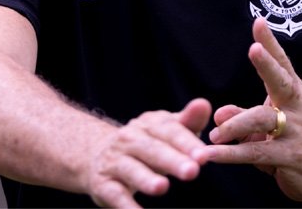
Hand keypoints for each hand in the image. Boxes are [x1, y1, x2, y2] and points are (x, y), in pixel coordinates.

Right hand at [84, 98, 212, 207]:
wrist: (97, 155)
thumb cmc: (146, 145)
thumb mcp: (166, 131)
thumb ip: (188, 121)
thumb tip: (204, 104)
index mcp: (149, 125)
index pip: (169, 131)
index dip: (187, 143)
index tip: (204, 156)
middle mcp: (129, 139)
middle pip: (151, 149)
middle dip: (171, 160)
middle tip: (192, 171)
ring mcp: (114, 161)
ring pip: (130, 169)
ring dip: (145, 179)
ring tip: (162, 187)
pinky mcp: (103, 184)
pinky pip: (115, 194)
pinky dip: (126, 205)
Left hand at [202, 18, 301, 202]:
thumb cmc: (288, 141)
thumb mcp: (264, 126)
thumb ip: (240, 116)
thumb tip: (217, 114)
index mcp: (293, 93)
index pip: (282, 64)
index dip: (271, 43)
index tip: (258, 22)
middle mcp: (298, 107)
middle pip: (282, 82)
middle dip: (268, 64)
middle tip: (254, 49)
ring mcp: (297, 132)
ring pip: (263, 119)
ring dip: (236, 124)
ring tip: (214, 133)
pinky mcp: (292, 157)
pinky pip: (258, 153)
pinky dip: (232, 154)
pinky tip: (212, 155)